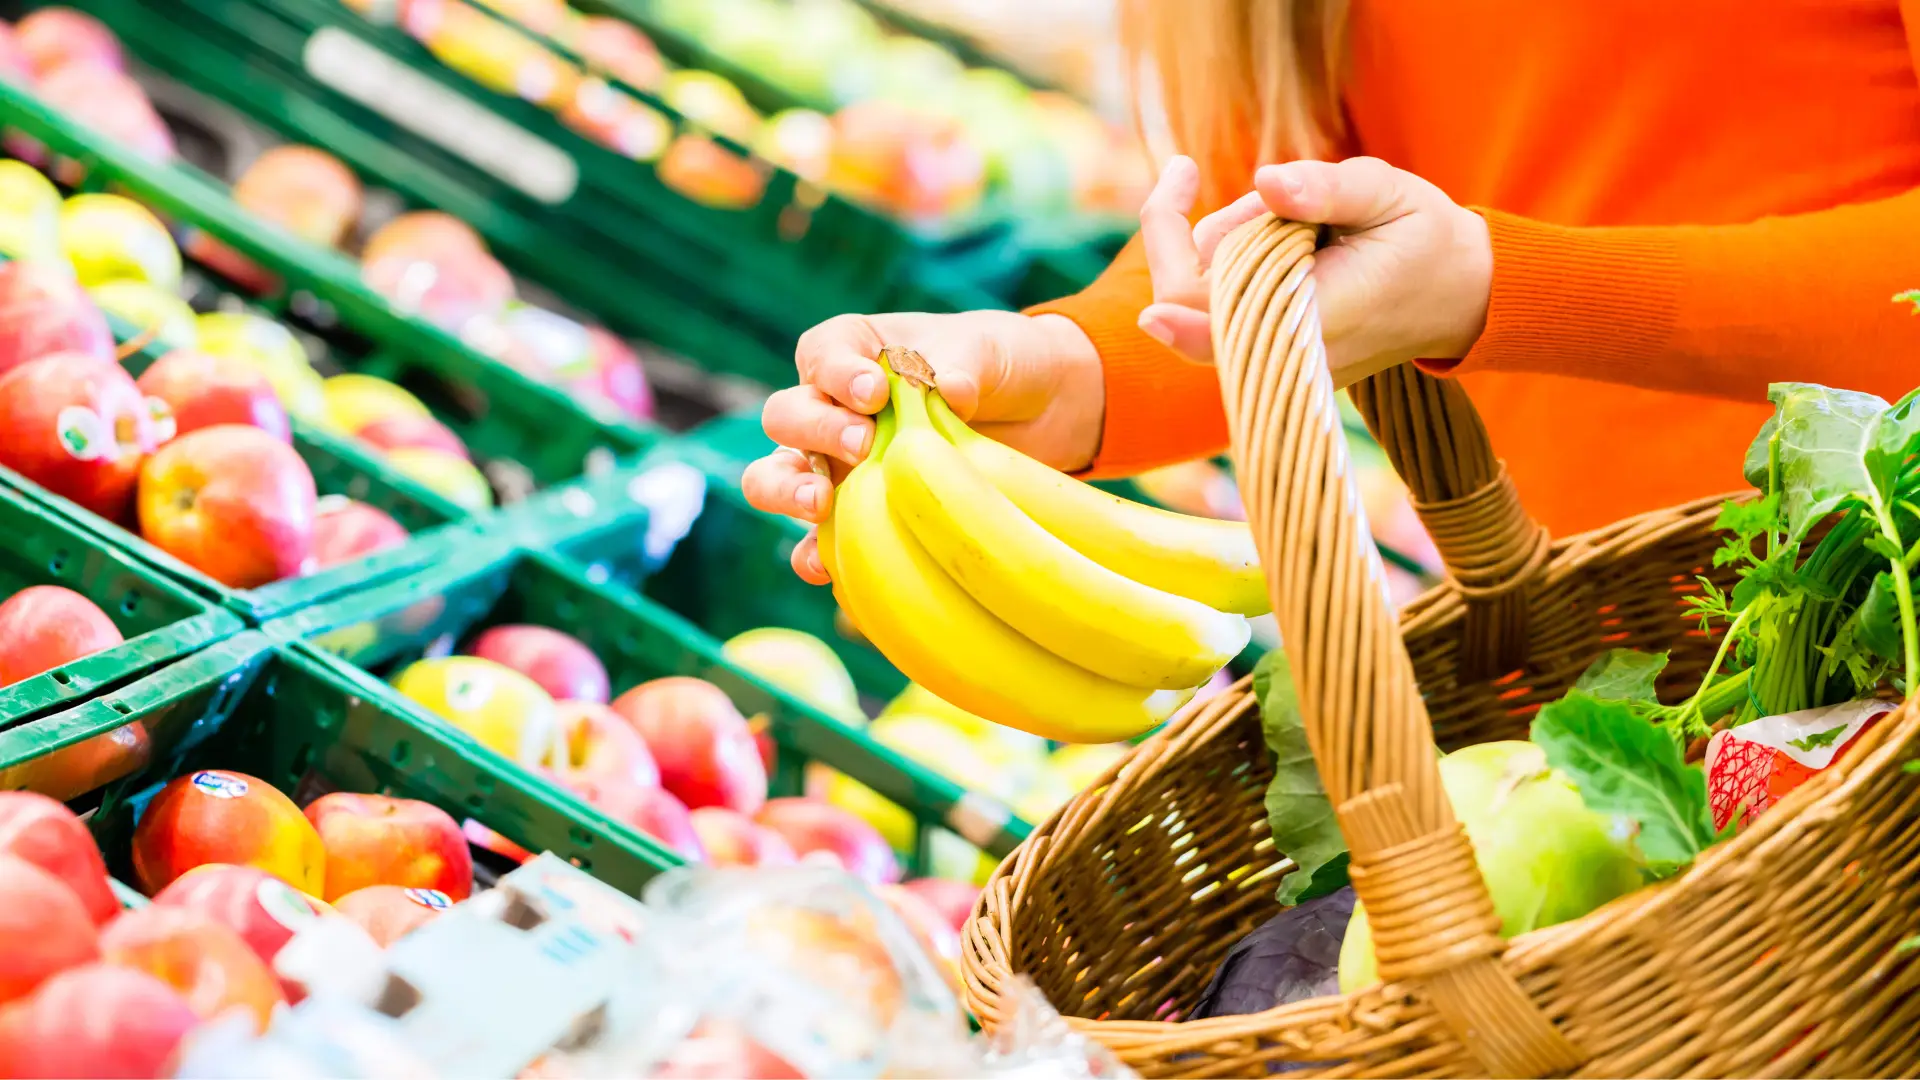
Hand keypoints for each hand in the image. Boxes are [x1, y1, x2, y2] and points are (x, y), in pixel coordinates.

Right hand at [742, 310, 1102, 583]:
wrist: (1040, 414)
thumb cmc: (1003, 365)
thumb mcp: (990, 350)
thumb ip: (964, 362)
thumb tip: (952, 390)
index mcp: (856, 350)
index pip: (821, 355)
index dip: (837, 374)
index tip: (874, 392)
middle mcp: (834, 407)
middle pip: (787, 415)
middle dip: (816, 430)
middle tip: (863, 444)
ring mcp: (839, 465)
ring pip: (777, 475)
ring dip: (787, 489)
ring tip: (820, 502)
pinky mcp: (858, 516)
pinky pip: (817, 539)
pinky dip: (813, 553)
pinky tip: (827, 565)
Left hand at [1135, 155, 1492, 385]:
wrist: (1459, 295)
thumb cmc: (1424, 238)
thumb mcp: (1387, 193)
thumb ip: (1327, 190)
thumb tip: (1266, 181)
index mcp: (1314, 315)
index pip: (1209, 314)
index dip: (1171, 272)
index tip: (1169, 222)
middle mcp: (1287, 353)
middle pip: (1189, 306)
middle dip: (1191, 236)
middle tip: (1199, 176)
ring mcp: (1278, 363)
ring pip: (1205, 301)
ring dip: (1226, 246)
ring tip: (1296, 220)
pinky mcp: (1273, 358)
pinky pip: (1224, 312)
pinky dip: (1233, 267)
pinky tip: (1282, 238)